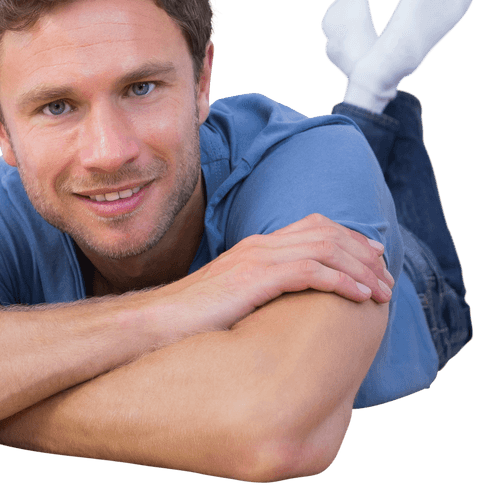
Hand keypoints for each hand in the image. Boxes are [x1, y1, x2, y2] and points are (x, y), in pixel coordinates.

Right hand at [158, 214, 392, 334]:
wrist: (161, 320)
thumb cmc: (194, 317)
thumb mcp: (234, 297)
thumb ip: (260, 291)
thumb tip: (285, 305)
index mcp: (256, 247)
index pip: (314, 227)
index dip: (350, 239)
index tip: (375, 258)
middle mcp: (260, 246)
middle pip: (328, 234)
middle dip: (365, 255)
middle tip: (388, 278)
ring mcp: (258, 259)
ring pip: (326, 250)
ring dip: (361, 270)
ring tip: (382, 292)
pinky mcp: (256, 279)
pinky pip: (311, 272)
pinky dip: (342, 282)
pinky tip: (358, 298)